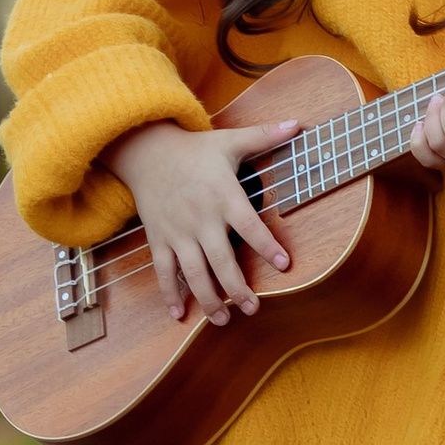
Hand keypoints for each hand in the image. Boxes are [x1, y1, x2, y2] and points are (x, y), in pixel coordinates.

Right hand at [102, 116, 298, 327]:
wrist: (146, 151)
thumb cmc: (195, 149)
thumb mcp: (230, 141)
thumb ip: (265, 136)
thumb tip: (299, 125)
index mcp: (223, 196)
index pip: (249, 225)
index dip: (267, 246)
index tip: (285, 264)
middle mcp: (200, 218)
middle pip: (220, 260)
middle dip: (237, 288)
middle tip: (254, 309)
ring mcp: (178, 232)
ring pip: (193, 272)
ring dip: (208, 299)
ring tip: (224, 320)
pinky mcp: (158, 239)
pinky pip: (163, 271)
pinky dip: (169, 293)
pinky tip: (179, 314)